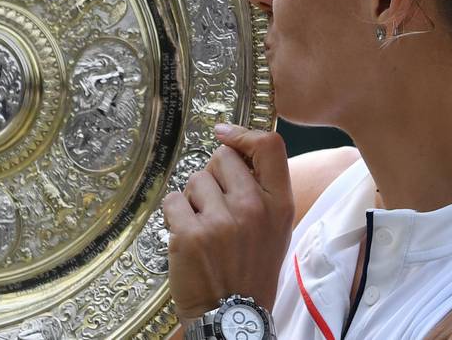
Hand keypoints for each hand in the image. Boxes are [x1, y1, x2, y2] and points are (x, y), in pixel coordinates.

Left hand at [162, 124, 293, 319]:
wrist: (233, 316)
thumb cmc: (251, 270)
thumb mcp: (275, 229)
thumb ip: (263, 189)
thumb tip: (236, 147)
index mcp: (279, 205)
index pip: (270, 145)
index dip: (243, 134)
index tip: (226, 136)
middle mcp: (252, 208)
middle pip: (222, 157)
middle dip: (213, 176)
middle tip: (216, 206)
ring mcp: (220, 221)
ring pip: (194, 179)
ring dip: (193, 199)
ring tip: (204, 227)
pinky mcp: (189, 234)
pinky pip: (172, 200)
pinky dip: (174, 215)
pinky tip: (186, 236)